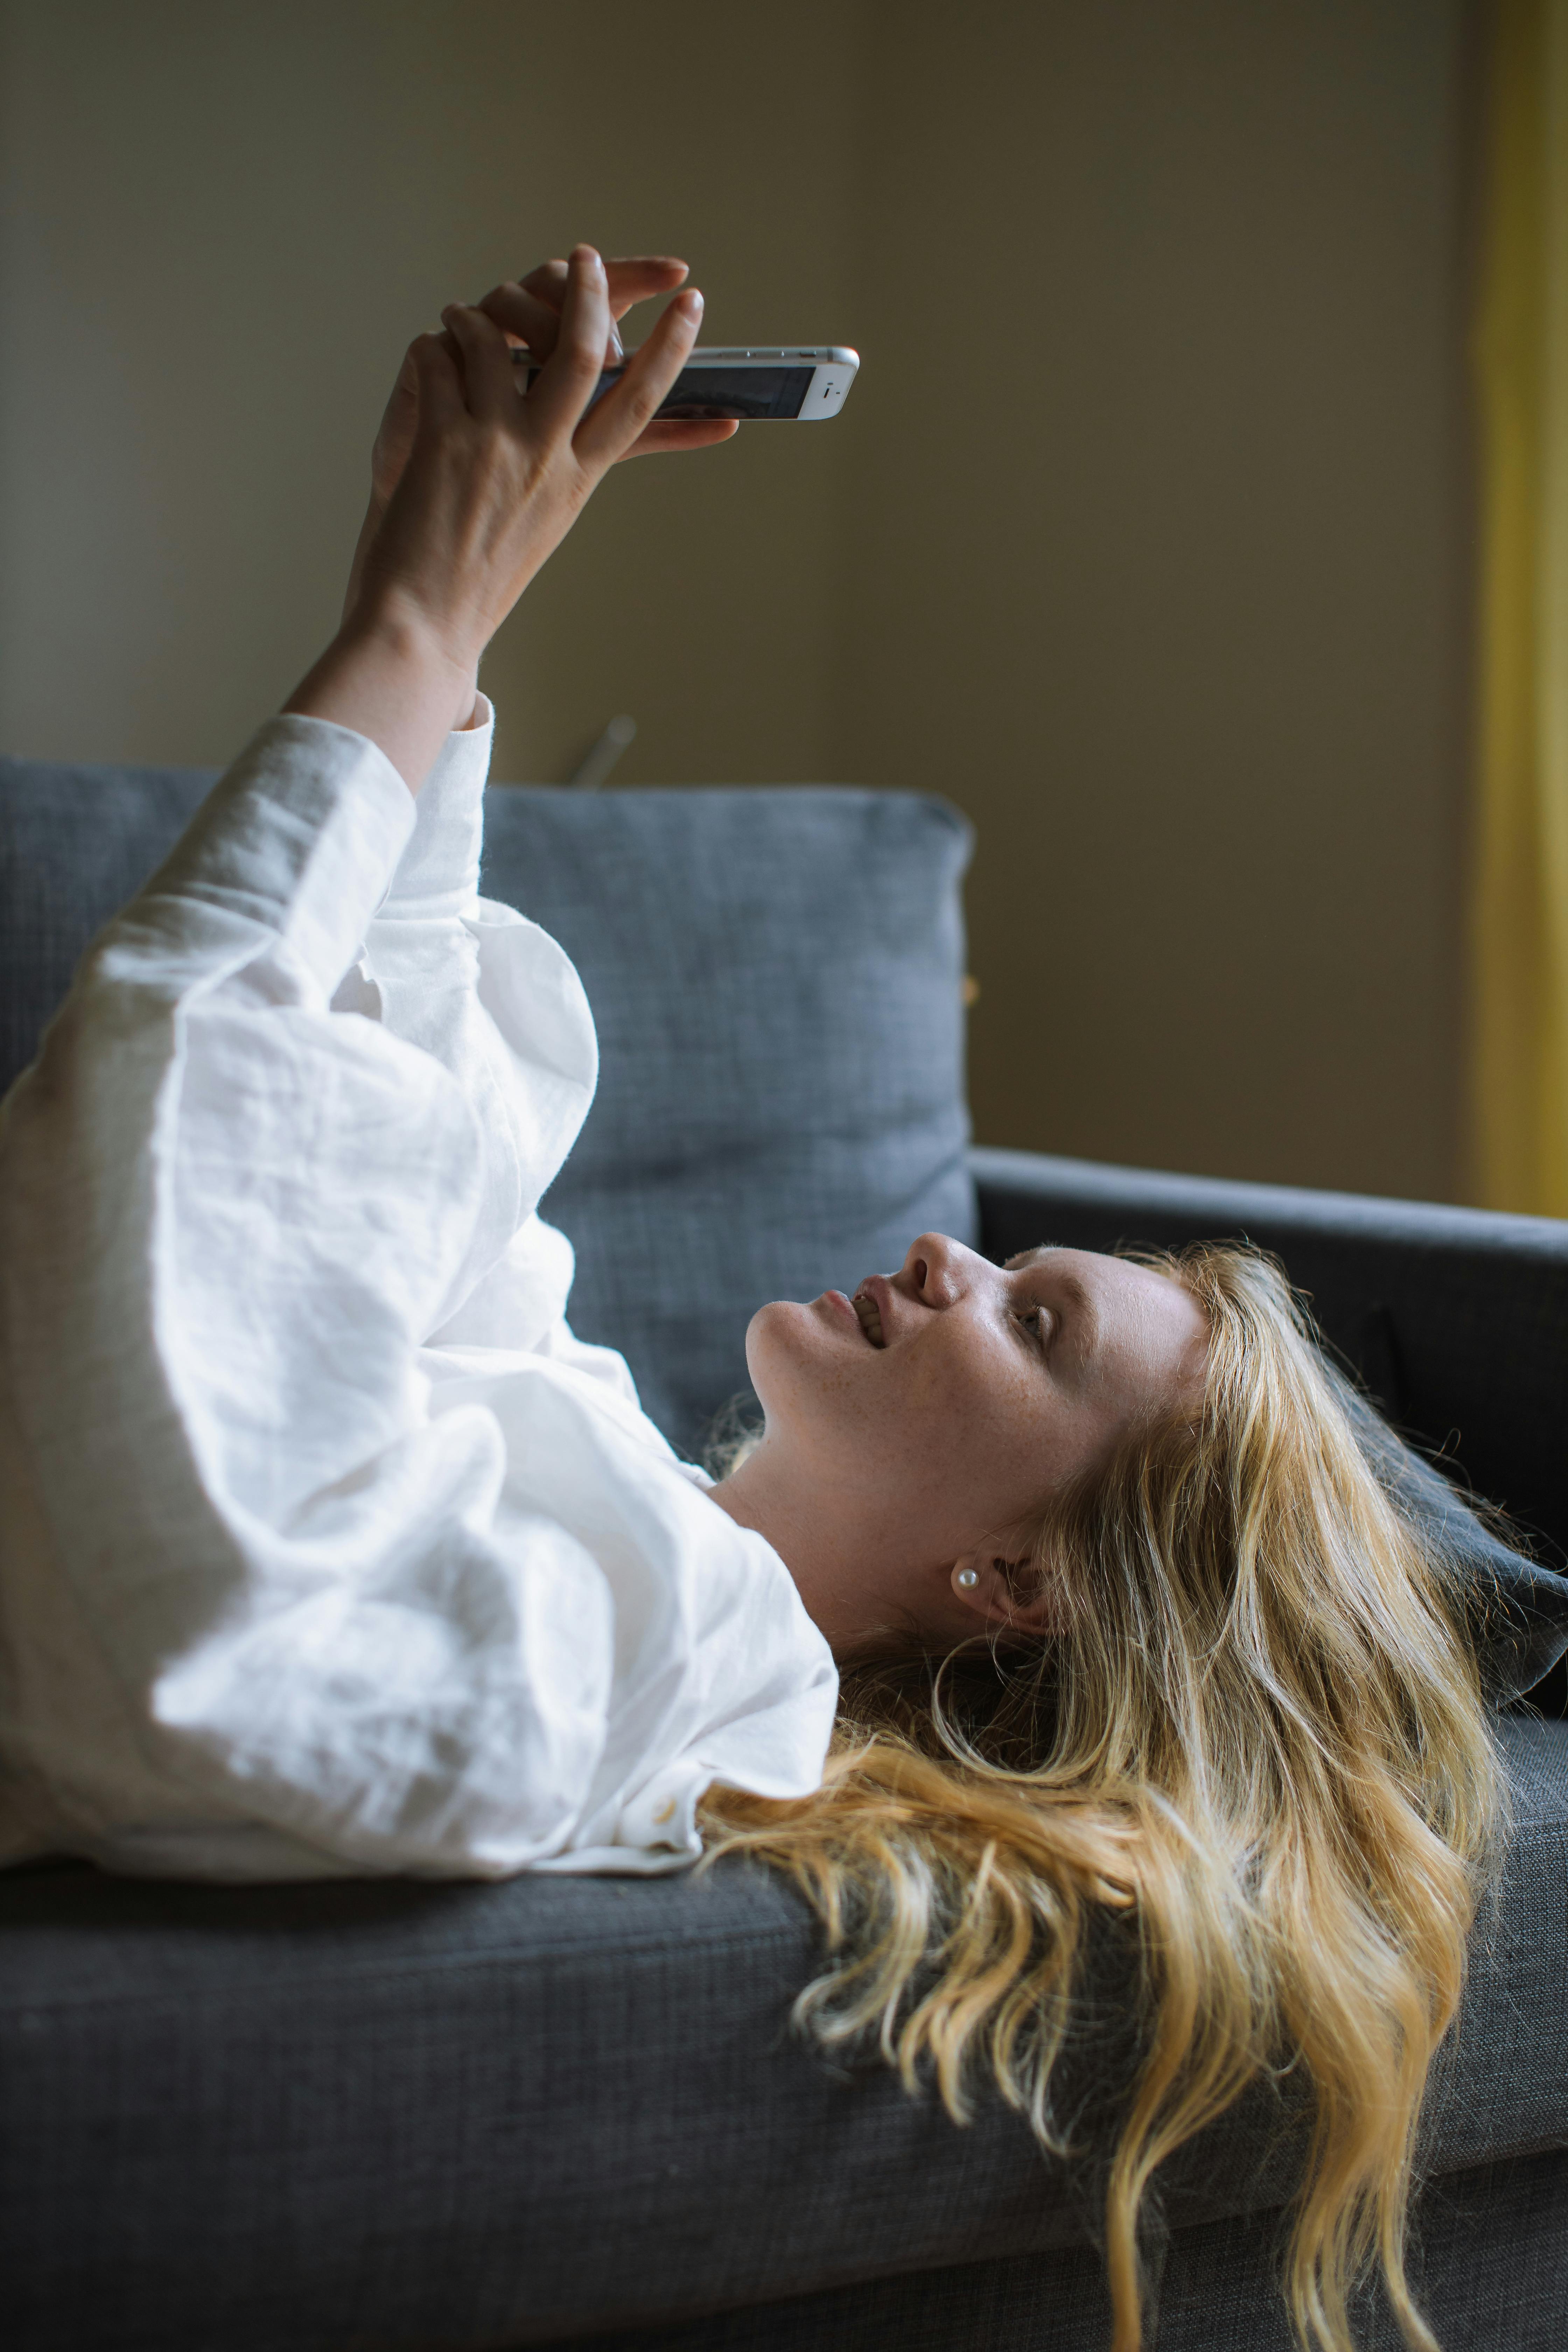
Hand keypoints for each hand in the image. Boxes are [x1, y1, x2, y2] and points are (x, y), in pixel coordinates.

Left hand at [292, 245, 727, 789]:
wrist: (424, 627)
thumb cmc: (474, 587)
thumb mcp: (538, 527)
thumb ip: (555, 473)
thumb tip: (570, 438)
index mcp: (577, 482)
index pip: (640, 403)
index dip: (671, 349)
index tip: (692, 307)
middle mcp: (544, 459)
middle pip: (584, 353)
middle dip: (592, 294)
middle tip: (586, 257)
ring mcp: (494, 446)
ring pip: (498, 343)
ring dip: (479, 317)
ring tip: (464, 316)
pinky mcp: (441, 440)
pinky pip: (439, 361)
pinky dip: (433, 347)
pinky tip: (427, 354)